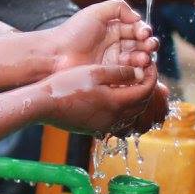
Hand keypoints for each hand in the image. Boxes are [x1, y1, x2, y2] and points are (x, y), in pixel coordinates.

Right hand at [39, 64, 166, 136]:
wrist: (43, 105)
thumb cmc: (66, 85)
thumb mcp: (94, 72)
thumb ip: (120, 72)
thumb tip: (140, 72)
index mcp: (116, 103)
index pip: (146, 90)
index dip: (151, 76)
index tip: (150, 64)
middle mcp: (114, 118)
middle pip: (142, 104)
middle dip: (146, 87)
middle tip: (143, 72)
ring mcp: (104, 125)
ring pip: (131, 114)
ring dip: (136, 99)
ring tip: (131, 84)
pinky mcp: (95, 128)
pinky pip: (118, 120)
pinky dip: (123, 109)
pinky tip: (115, 98)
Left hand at [49, 0, 158, 72]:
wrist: (56, 56)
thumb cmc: (73, 32)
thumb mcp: (95, 12)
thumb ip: (119, 7)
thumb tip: (139, 18)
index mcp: (114, 29)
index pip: (138, 29)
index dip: (144, 31)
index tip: (143, 33)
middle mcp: (116, 45)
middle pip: (142, 45)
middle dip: (149, 45)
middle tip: (148, 46)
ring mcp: (115, 61)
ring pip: (139, 60)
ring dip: (145, 58)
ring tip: (142, 59)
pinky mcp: (112, 77)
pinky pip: (131, 75)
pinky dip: (138, 72)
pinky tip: (138, 69)